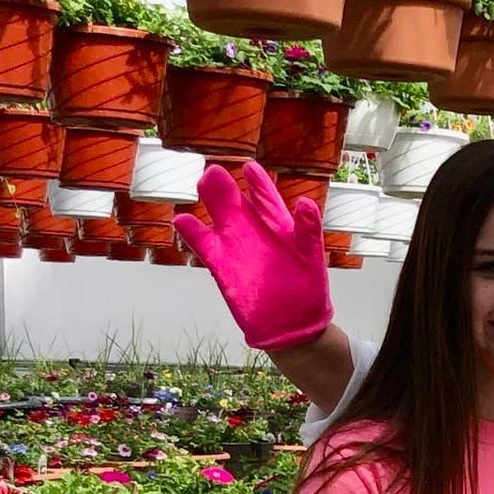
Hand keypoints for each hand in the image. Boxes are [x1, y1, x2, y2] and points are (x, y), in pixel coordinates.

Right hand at [175, 161, 332, 353]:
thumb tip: (306, 202)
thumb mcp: (311, 256)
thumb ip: (307, 229)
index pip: (266, 198)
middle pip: (236, 203)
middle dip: (225, 186)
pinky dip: (192, 233)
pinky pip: (203, 245)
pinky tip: (181, 220)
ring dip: (209, 203)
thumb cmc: (307, 291)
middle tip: (214, 172)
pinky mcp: (221, 266)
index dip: (258, 183)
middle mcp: (254, 233)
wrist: (292, 327)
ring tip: (201, 184)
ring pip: (218, 219)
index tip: (249, 167)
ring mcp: (236, 248)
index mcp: (279, 227)